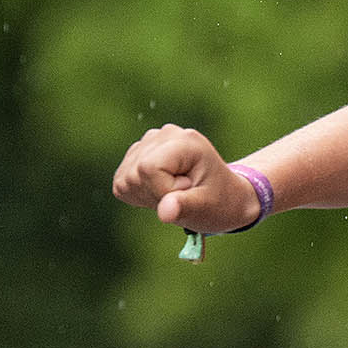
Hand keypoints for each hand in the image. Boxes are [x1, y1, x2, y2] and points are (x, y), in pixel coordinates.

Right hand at [111, 125, 260, 233]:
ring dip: (148, 195)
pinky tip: (162, 190)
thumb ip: (184, 206)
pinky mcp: (137, 154)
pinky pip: (122, 183)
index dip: (164, 190)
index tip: (189, 190)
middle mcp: (165, 134)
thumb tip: (165, 213)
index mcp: (185, 141)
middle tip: (183, 194)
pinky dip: (140, 194)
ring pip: (126, 180)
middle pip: (135, 174)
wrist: (225, 196)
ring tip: (175, 192)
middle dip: (156, 194)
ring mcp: (149, 142)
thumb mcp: (207, 207)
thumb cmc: (220, 201)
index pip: (149, 169)